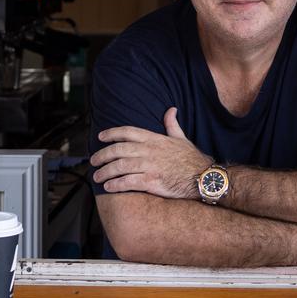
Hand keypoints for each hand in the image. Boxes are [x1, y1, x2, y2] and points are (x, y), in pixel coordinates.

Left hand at [91, 108, 211, 199]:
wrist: (203, 177)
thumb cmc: (192, 159)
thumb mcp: (181, 138)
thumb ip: (172, 124)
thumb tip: (171, 110)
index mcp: (154, 139)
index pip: (128, 132)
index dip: (112, 133)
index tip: (101, 137)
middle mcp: (149, 151)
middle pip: (118, 149)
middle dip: (102, 155)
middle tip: (93, 161)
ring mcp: (149, 166)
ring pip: (119, 166)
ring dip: (105, 172)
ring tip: (97, 177)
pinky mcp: (151, 181)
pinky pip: (128, 182)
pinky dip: (116, 185)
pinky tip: (108, 187)